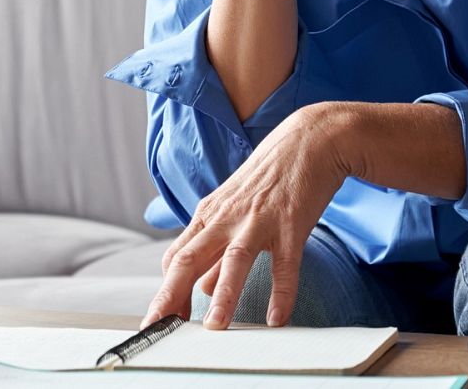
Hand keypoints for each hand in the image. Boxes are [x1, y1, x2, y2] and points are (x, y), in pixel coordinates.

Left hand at [143, 103, 352, 329]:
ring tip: (215, 327)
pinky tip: (277, 319)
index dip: (165, 291)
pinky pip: (285, 264)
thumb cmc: (268, 178)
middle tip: (159, 328)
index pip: (176, 257)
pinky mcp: (291, 223)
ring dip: (222, 295)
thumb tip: (200, 287)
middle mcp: (226, 218)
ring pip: (233, 260)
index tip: (160, 320)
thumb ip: (215, 250)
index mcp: (209, 215)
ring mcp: (258, 220)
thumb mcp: (234, 210)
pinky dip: (281, 293)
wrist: (308, 140)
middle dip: (171, 296)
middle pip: (189, 259)